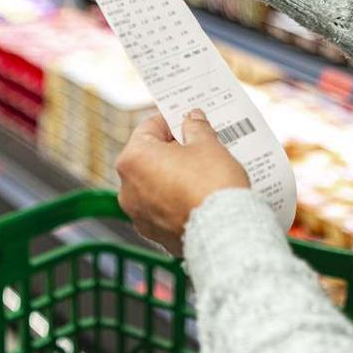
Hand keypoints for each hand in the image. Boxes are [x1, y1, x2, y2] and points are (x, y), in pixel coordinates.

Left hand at [115, 109, 250, 254]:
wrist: (225, 232)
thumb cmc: (211, 186)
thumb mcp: (208, 146)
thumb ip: (196, 128)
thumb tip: (192, 119)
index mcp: (134, 158)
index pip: (149, 127)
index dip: (171, 121)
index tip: (186, 121)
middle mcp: (127, 187)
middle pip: (148, 157)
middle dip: (172, 150)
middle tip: (197, 146)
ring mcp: (138, 214)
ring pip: (154, 184)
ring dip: (172, 176)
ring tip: (200, 173)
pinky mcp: (153, 233)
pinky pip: (161, 209)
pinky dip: (174, 201)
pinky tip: (196, 196)